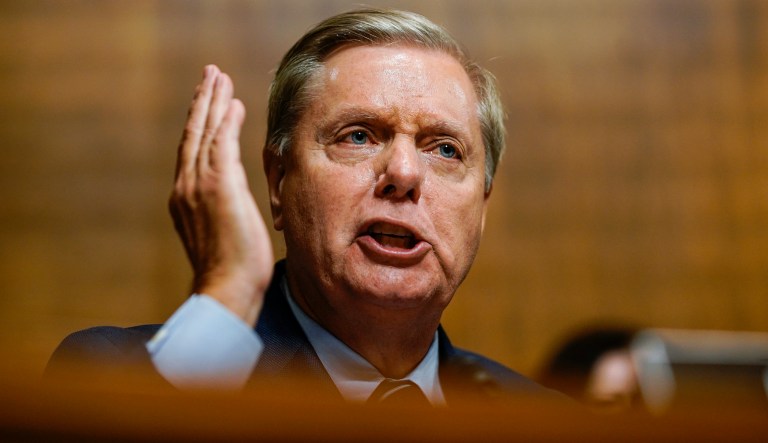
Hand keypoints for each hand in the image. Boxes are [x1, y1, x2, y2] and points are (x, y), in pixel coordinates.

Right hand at [169, 65, 273, 324]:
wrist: (226, 289)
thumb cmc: (232, 271)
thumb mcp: (222, 234)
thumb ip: (223, 210)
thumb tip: (234, 202)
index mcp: (186, 199)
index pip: (192, 152)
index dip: (199, 125)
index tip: (208, 104)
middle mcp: (186, 187)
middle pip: (193, 134)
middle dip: (202, 102)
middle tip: (209, 75)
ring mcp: (199, 185)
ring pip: (204, 132)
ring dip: (213, 102)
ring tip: (219, 78)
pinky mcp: (219, 185)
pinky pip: (221, 143)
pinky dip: (226, 121)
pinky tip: (233, 103)